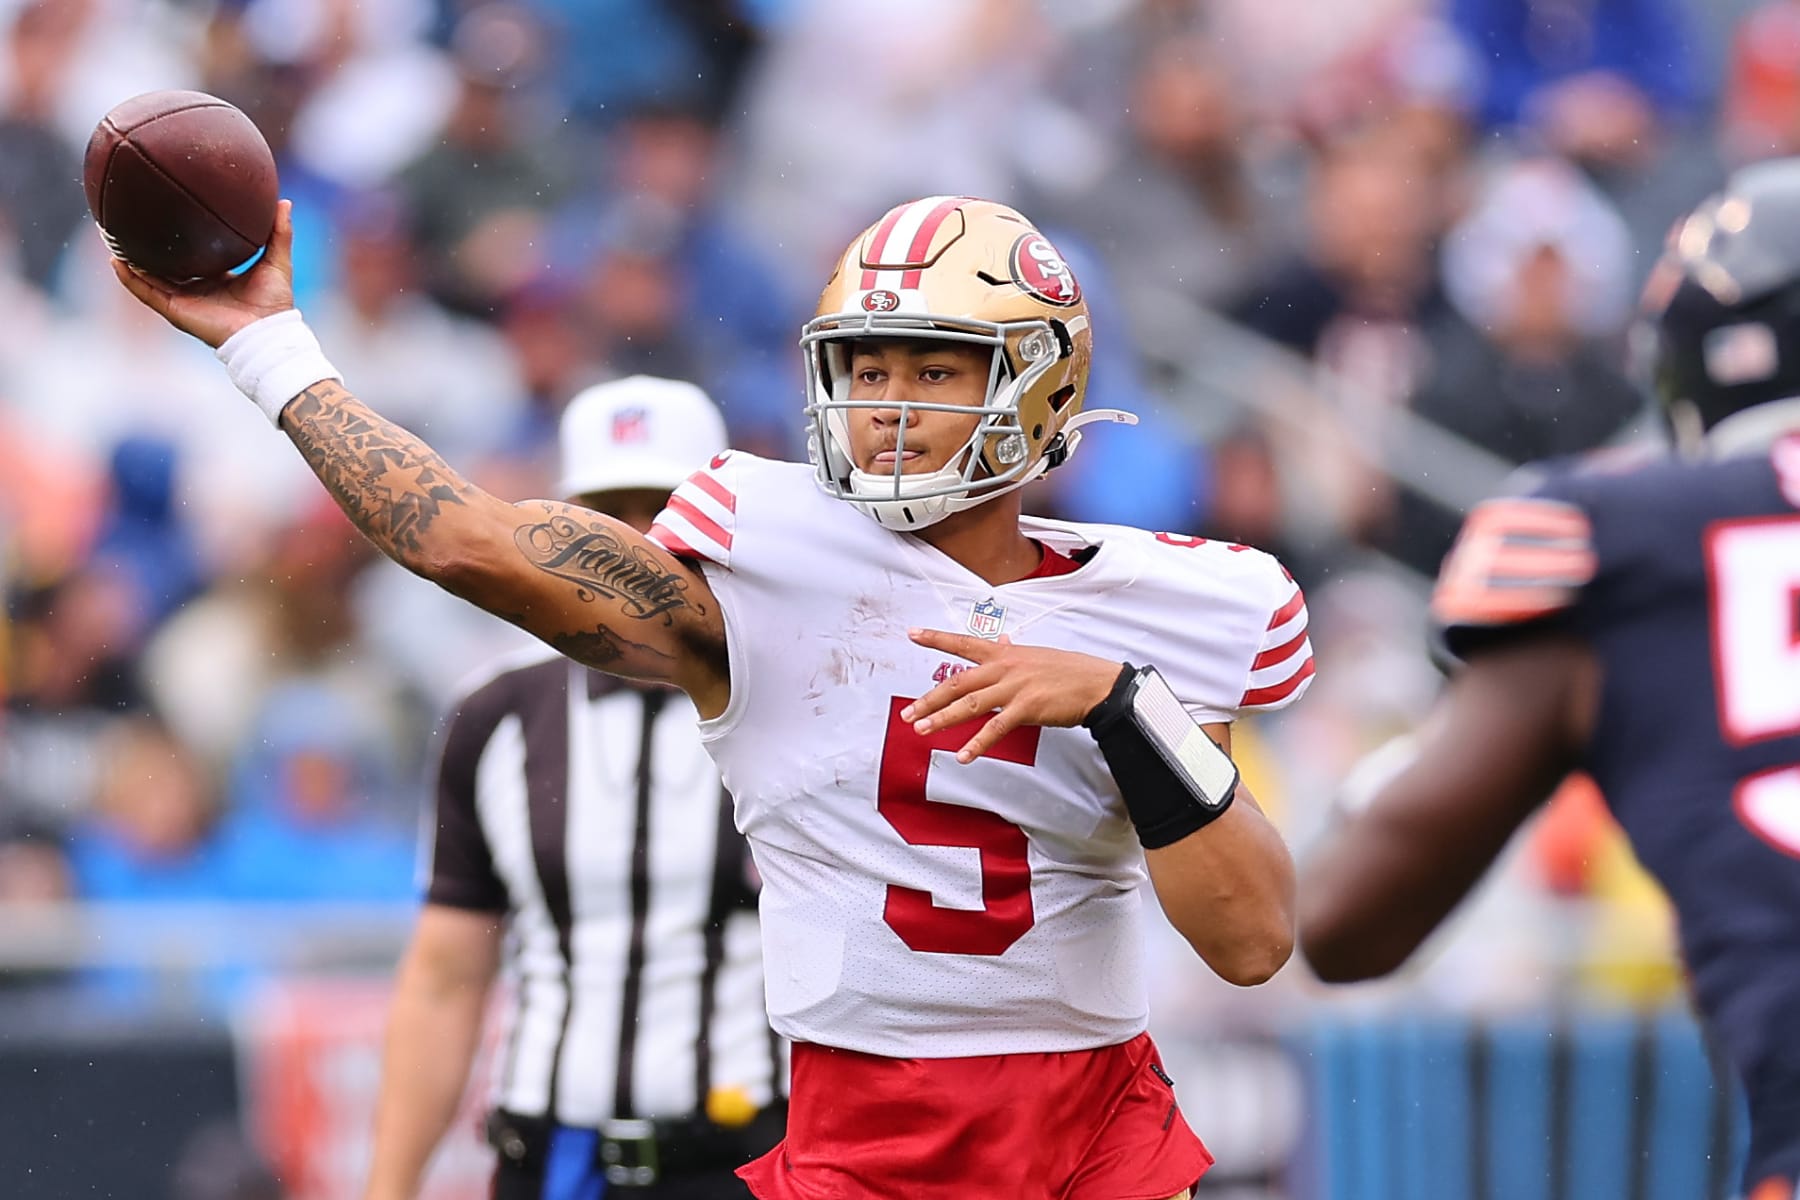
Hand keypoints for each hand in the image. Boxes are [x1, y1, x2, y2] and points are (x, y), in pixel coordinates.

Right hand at [110, 198, 297, 347]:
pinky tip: (115, 261)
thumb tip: (284, 202)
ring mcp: (183, 300)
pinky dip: (130, 279)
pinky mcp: (175, 310)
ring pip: (148, 277)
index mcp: (216, 279)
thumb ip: (278, 233)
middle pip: (164, 266)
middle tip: (131, 222)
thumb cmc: (274, 303)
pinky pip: (146, 292)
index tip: (168, 217)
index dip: (179, 240)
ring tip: (111, 237)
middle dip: (147, 247)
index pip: (192, 257)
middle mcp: (196, 289)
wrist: (267, 332)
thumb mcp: (276, 260)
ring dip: (129, 259)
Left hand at [901, 628, 1122, 761]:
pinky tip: (963, 755)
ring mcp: (1014, 688)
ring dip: (942, 719)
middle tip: (908, 713)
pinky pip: (995, 728)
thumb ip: (1012, 652)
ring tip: (921, 730)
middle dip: (929, 699)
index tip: (913, 634)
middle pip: (957, 682)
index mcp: (1004, 652)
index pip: (963, 643)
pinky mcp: (1026, 708)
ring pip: (969, 704)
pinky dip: (977, 743)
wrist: (1096, 683)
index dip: (936, 638)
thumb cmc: (1068, 670)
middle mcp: (1004, 667)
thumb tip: (1002, 639)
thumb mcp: (1035, 655)